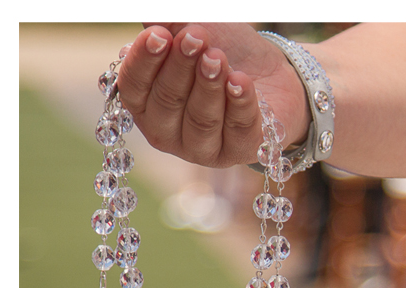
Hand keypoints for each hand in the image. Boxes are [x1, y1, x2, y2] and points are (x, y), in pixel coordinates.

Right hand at [117, 23, 307, 167]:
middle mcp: (168, 132)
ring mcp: (203, 149)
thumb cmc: (223, 53)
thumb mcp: (192, 30)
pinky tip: (241, 81)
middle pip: (167, 103)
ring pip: (201, 120)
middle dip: (180, 68)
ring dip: (209, 85)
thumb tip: (150, 16)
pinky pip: (238, 130)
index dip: (144, 61)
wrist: (272, 75)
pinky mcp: (241, 153)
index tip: (159, 34)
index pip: (134, 87)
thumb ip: (167, 25)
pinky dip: (240, 103)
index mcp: (146, 105)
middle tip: (195, 38)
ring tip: (218, 57)